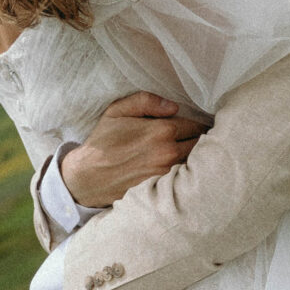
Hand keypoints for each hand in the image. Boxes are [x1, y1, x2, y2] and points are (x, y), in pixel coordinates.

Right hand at [60, 92, 207, 206]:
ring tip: (188, 154)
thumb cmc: (103, 141)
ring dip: (195, 158)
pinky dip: (185, 173)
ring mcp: (167, 173)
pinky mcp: (163, 188)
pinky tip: (179, 171)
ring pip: (195, 162)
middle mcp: (169, 152)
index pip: (196, 125)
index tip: (193, 126)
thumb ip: (147, 101)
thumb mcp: (118, 110)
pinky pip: (183, 178)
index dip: (196, 124)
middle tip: (193, 140)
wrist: (88, 177)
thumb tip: (174, 106)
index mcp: (162, 130)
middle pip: (201, 145)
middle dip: (199, 140)